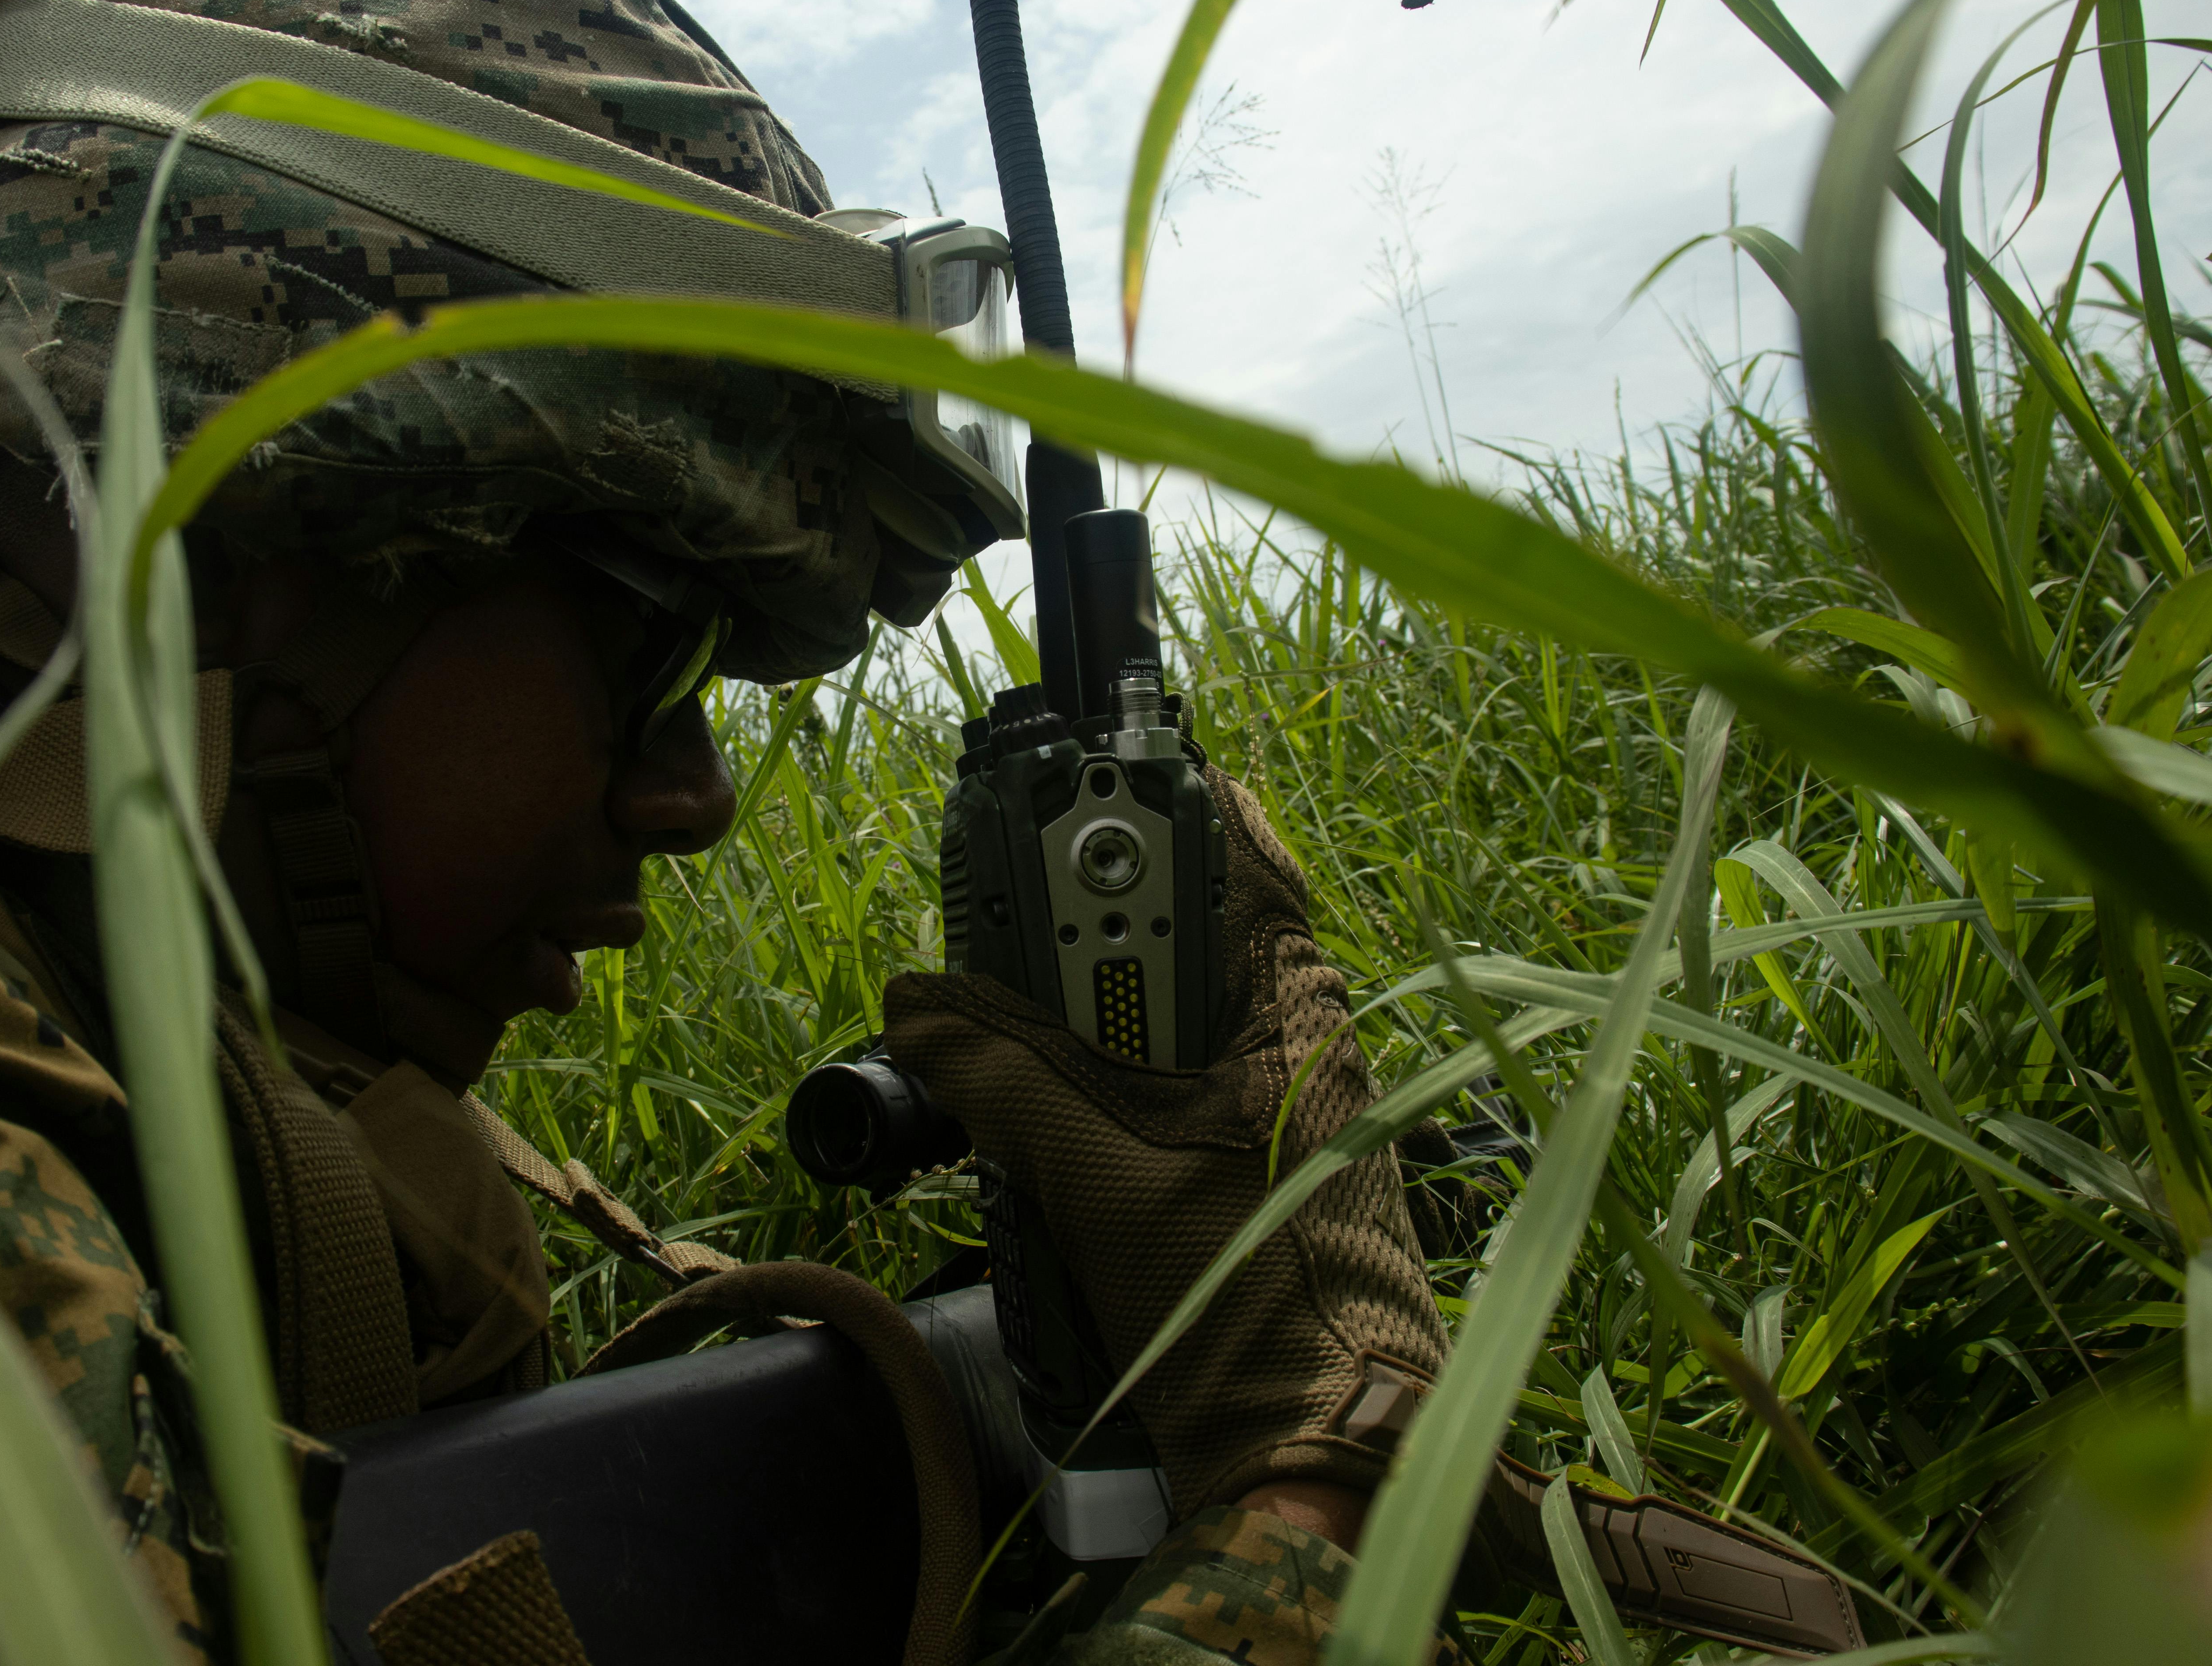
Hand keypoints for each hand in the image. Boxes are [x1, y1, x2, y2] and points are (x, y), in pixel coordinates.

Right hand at [881, 767, 1448, 1519]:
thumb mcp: (1098, 1176)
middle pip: (1184, 935)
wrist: (1316, 1459)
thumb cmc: (1237, 1305)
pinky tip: (1048, 1122)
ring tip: (1007, 1032)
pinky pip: (1169, 1088)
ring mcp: (1284, 1112)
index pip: (1237, 857)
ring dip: (1084, 1018)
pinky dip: (1104, 1087)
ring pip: (1166, 1018)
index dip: (1159, 804)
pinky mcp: (1255, 1169)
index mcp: (1295, 1016)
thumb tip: (919, 1008)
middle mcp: (1302, 1045)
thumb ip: (1003, 1078)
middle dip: (1087, 929)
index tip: (1080, 775)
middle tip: (1002, 926)